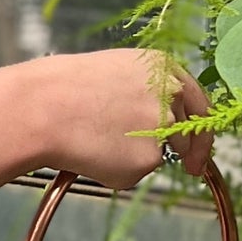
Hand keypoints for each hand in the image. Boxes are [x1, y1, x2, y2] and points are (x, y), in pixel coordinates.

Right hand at [28, 49, 211, 187]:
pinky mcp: (148, 159)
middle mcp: (172, 95)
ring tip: (95, 142)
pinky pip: (135, 172)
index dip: (200, 129)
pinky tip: (92, 154)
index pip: (199, 103)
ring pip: (157, 155)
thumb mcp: (115, 72)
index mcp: (164, 68)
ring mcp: (163, 127)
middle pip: (188, 134)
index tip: (198, 151)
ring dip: (135, 156)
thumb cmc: (64, 88)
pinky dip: (115, 170)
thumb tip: (156, 123)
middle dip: (184, 153)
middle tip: (170, 163)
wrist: (41, 108)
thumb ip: (146, 93)